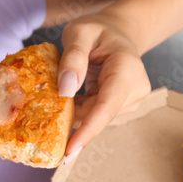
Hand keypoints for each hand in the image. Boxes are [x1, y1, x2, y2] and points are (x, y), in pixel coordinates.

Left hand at [56, 10, 150, 159]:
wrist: (118, 33)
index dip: (88, 130)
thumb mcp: (80, 32)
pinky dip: (81, 108)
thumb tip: (65, 91)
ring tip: (66, 88)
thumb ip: (73, 57)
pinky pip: (97, 114)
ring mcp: (133, 100)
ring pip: (96, 116)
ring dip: (76, 108)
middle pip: (98, 114)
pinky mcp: (126, 107)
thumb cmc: (98, 30)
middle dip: (72, 114)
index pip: (107, 106)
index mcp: (127, 69)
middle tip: (47, 102)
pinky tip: (75, 95)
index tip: (70, 151)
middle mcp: (136, 89)